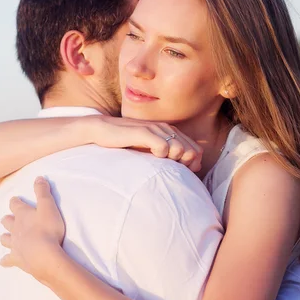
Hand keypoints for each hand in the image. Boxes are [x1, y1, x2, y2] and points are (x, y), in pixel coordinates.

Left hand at [0, 176, 65, 283]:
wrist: (44, 256)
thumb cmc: (48, 229)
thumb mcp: (48, 206)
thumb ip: (43, 191)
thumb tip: (38, 177)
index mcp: (22, 215)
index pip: (15, 204)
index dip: (15, 201)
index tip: (16, 200)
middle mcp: (15, 229)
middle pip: (7, 221)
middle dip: (8, 219)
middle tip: (10, 218)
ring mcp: (15, 245)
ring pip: (5, 239)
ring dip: (5, 237)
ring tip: (6, 236)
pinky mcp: (17, 259)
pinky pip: (7, 260)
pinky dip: (5, 260)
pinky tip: (2, 262)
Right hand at [83, 116, 202, 171]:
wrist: (103, 130)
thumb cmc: (126, 142)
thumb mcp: (150, 149)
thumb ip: (167, 154)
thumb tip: (189, 167)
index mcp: (170, 132)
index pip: (196, 150)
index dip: (192, 164)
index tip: (179, 171)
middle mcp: (166, 128)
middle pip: (191, 151)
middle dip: (184, 164)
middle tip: (168, 167)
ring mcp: (155, 129)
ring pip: (180, 149)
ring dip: (172, 160)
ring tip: (158, 161)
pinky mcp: (144, 132)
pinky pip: (163, 147)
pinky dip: (160, 155)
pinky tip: (151, 156)